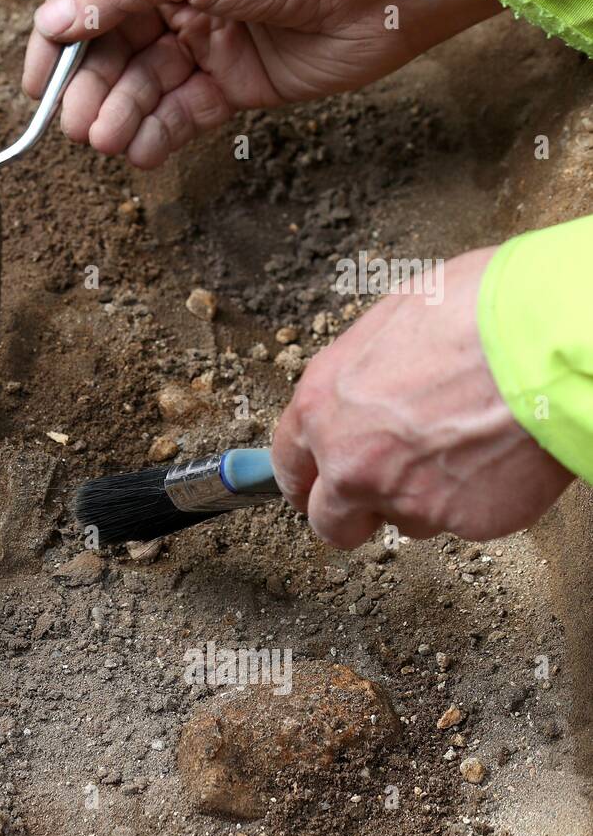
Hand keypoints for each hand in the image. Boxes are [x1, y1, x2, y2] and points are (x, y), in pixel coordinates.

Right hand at [23, 0, 498, 167]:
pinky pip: (185, 111)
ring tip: (108, 141)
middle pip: (113, 51)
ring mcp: (207, 40)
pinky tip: (143, 151)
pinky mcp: (237, 81)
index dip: (58, 44)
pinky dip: (161, 133)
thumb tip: (53, 19)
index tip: (37, 84)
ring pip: (145, 85)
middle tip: (77, 126)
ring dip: (122, 115)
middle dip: (91, 90)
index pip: (88, 2)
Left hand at [271, 248, 573, 548]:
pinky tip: (498, 456)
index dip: (305, 480)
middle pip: (331, 522)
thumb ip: (361, 379)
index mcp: (321, 408)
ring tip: (465, 445)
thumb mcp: (390, 323)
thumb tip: (364, 393)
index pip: (290, 466)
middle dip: (353, 513)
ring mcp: (405, 498)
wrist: (546, 341)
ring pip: (405, 520)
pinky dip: (478, 498)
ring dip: (426, 497)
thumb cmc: (475, 313)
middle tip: (384, 493)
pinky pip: (462, 520)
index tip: (314, 489)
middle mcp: (351, 462)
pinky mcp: (462, 521)